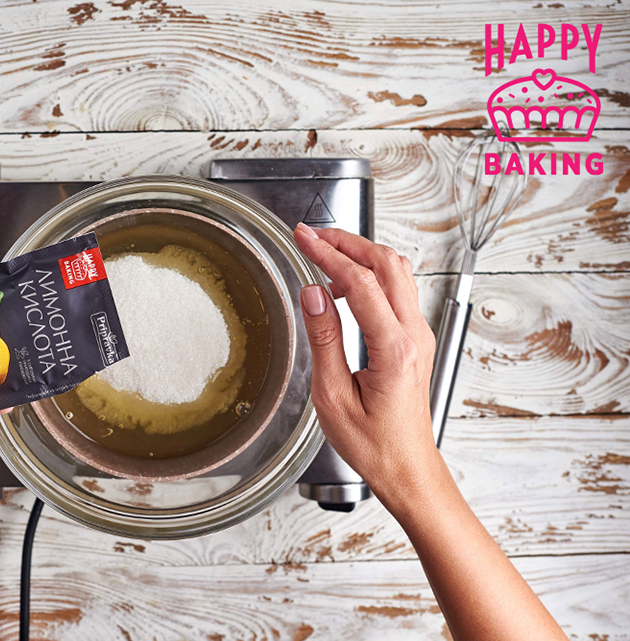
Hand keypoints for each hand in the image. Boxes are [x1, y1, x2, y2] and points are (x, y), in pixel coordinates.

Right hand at [294, 224, 440, 510]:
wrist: (408, 469)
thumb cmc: (374, 445)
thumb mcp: (333, 397)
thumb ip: (324, 341)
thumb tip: (313, 295)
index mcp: (394, 349)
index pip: (361, 283)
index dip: (328, 254)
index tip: (303, 237)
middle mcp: (414, 336)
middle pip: (387, 264)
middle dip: (347, 241)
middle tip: (311, 234)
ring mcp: (419, 335)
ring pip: (396, 272)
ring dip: (361, 254)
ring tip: (324, 251)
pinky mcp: (415, 340)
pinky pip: (397, 291)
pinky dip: (369, 274)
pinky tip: (343, 283)